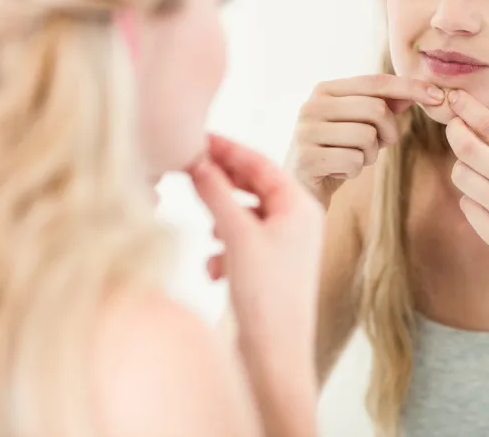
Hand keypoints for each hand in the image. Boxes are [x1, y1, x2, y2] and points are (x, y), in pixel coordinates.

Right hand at [188, 135, 323, 367]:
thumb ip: (216, 194)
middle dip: (222, 182)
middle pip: (254, 187)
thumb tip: (197, 162)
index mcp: (300, 206)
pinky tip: (214, 267)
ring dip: (222, 218)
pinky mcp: (271, 268)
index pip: (261, 163)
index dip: (228, 148)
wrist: (275, 354)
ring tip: (206, 228)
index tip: (198, 136)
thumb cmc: (266, 294)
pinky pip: (243, 242)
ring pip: (245, 215)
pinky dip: (225, 248)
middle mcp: (298, 222)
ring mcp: (286, 245)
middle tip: (188, 166)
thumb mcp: (237, 235)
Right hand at [288, 74, 444, 205]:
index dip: (410, 87)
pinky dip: (354, 171)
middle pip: (375, 110)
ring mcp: (306, 131)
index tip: (438, 96)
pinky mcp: (306, 158)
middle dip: (387, 133)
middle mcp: (311, 105)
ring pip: (367, 137)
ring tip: (352, 160)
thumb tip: (421, 89)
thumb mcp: (360, 125)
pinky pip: (354, 161)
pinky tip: (338, 172)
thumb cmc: (336, 154)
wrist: (301, 191)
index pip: (376, 82)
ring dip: (369, 156)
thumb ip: (385, 105)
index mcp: (325, 90)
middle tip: (376, 146)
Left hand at [444, 90, 488, 289]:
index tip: (455, 97)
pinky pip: (466, 203)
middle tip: (454, 127)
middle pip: (467, 148)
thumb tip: (487, 117)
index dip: (468, 109)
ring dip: (464, 167)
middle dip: (454, 131)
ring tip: (480, 172)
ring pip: (461, 174)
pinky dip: (473, 198)